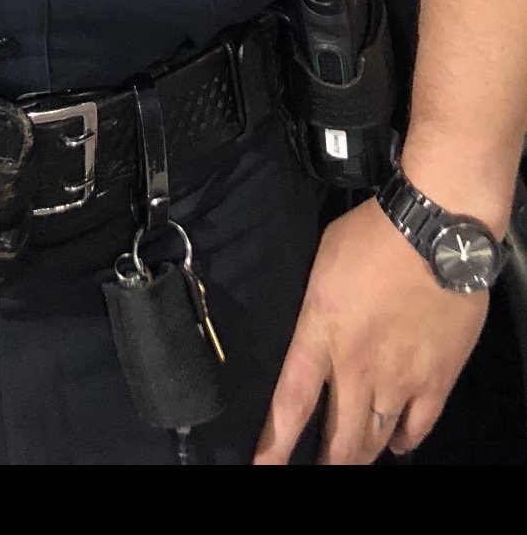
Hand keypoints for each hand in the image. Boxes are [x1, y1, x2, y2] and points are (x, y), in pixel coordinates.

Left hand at [254, 195, 486, 463]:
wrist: (435, 233)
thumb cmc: (371, 235)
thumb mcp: (321, 262)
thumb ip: (314, 306)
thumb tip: (310, 325)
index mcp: (320, 334)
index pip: (290, 403)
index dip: (274, 444)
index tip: (263, 468)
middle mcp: (358, 368)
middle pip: (339, 440)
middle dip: (326, 463)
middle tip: (317, 467)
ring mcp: (400, 379)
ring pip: (376, 439)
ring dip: (361, 454)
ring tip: (350, 458)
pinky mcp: (437, 380)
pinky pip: (418, 428)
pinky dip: (403, 441)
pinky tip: (395, 443)